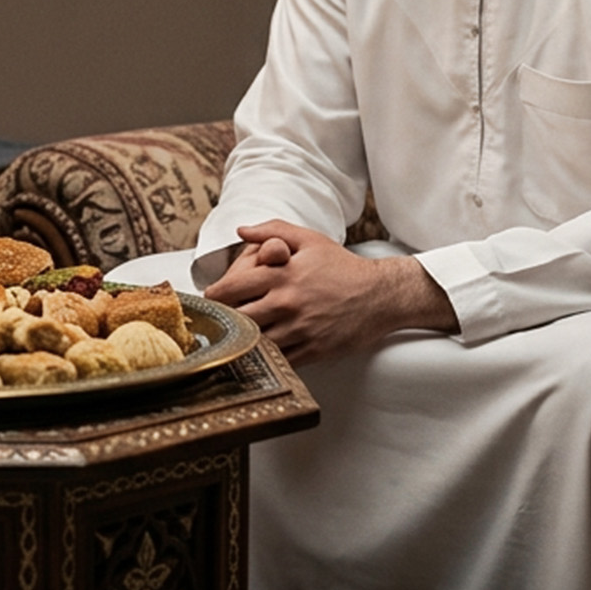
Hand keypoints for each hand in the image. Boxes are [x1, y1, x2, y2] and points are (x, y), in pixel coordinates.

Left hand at [202, 219, 457, 360]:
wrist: (380, 296)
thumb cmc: (342, 266)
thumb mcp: (309, 240)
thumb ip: (272, 230)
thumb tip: (241, 231)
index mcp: (281, 275)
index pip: (230, 289)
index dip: (214, 295)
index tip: (210, 299)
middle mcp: (287, 303)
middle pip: (237, 319)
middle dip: (223, 321)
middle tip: (216, 321)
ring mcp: (299, 329)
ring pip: (254, 342)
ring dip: (242, 341)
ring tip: (233, 338)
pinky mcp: (312, 350)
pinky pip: (278, 359)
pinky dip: (265, 357)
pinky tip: (259, 352)